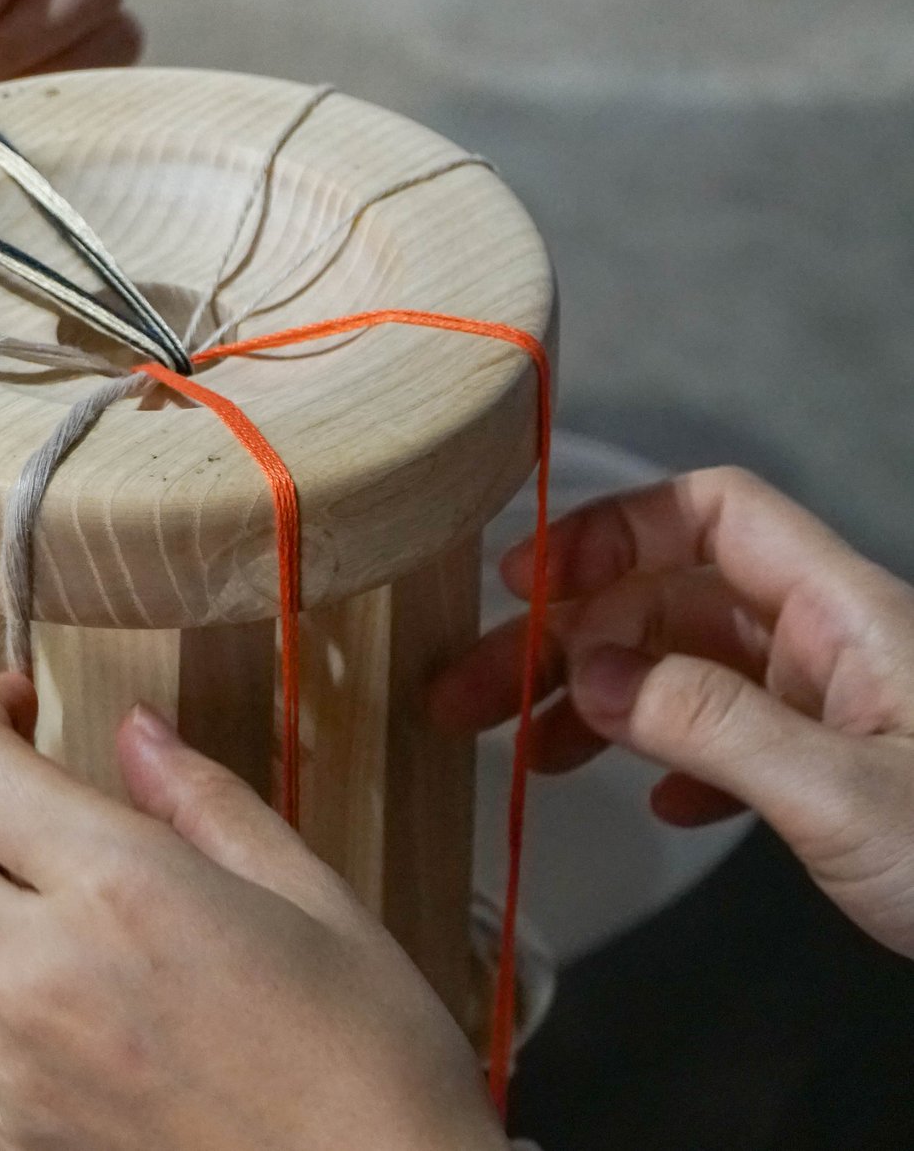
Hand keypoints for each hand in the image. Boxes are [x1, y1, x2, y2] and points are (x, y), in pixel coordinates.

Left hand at [0, 676, 505, 1150]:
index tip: (11, 701)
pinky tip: (31, 963)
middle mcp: (36, 972)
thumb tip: (135, 730)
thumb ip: (202, 798)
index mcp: (116, 887)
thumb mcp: (311, 897)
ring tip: (4, 870)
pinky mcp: (9, 1126)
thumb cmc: (370, 1065)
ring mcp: (10, 1059)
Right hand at [434, 466, 913, 955]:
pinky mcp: (843, 771)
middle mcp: (837, 643)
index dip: (609, 528)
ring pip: (688, 668)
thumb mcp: (842, 794)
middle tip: (465, 692)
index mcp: (847, 614)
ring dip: (598, 700)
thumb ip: (711, 723)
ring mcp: (840, 707)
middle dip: (563, 637)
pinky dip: (673, 755)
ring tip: (522, 753)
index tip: (523, 581)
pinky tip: (651, 799)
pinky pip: (732, 733)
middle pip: (671, 598)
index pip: (710, 514)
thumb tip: (587, 670)